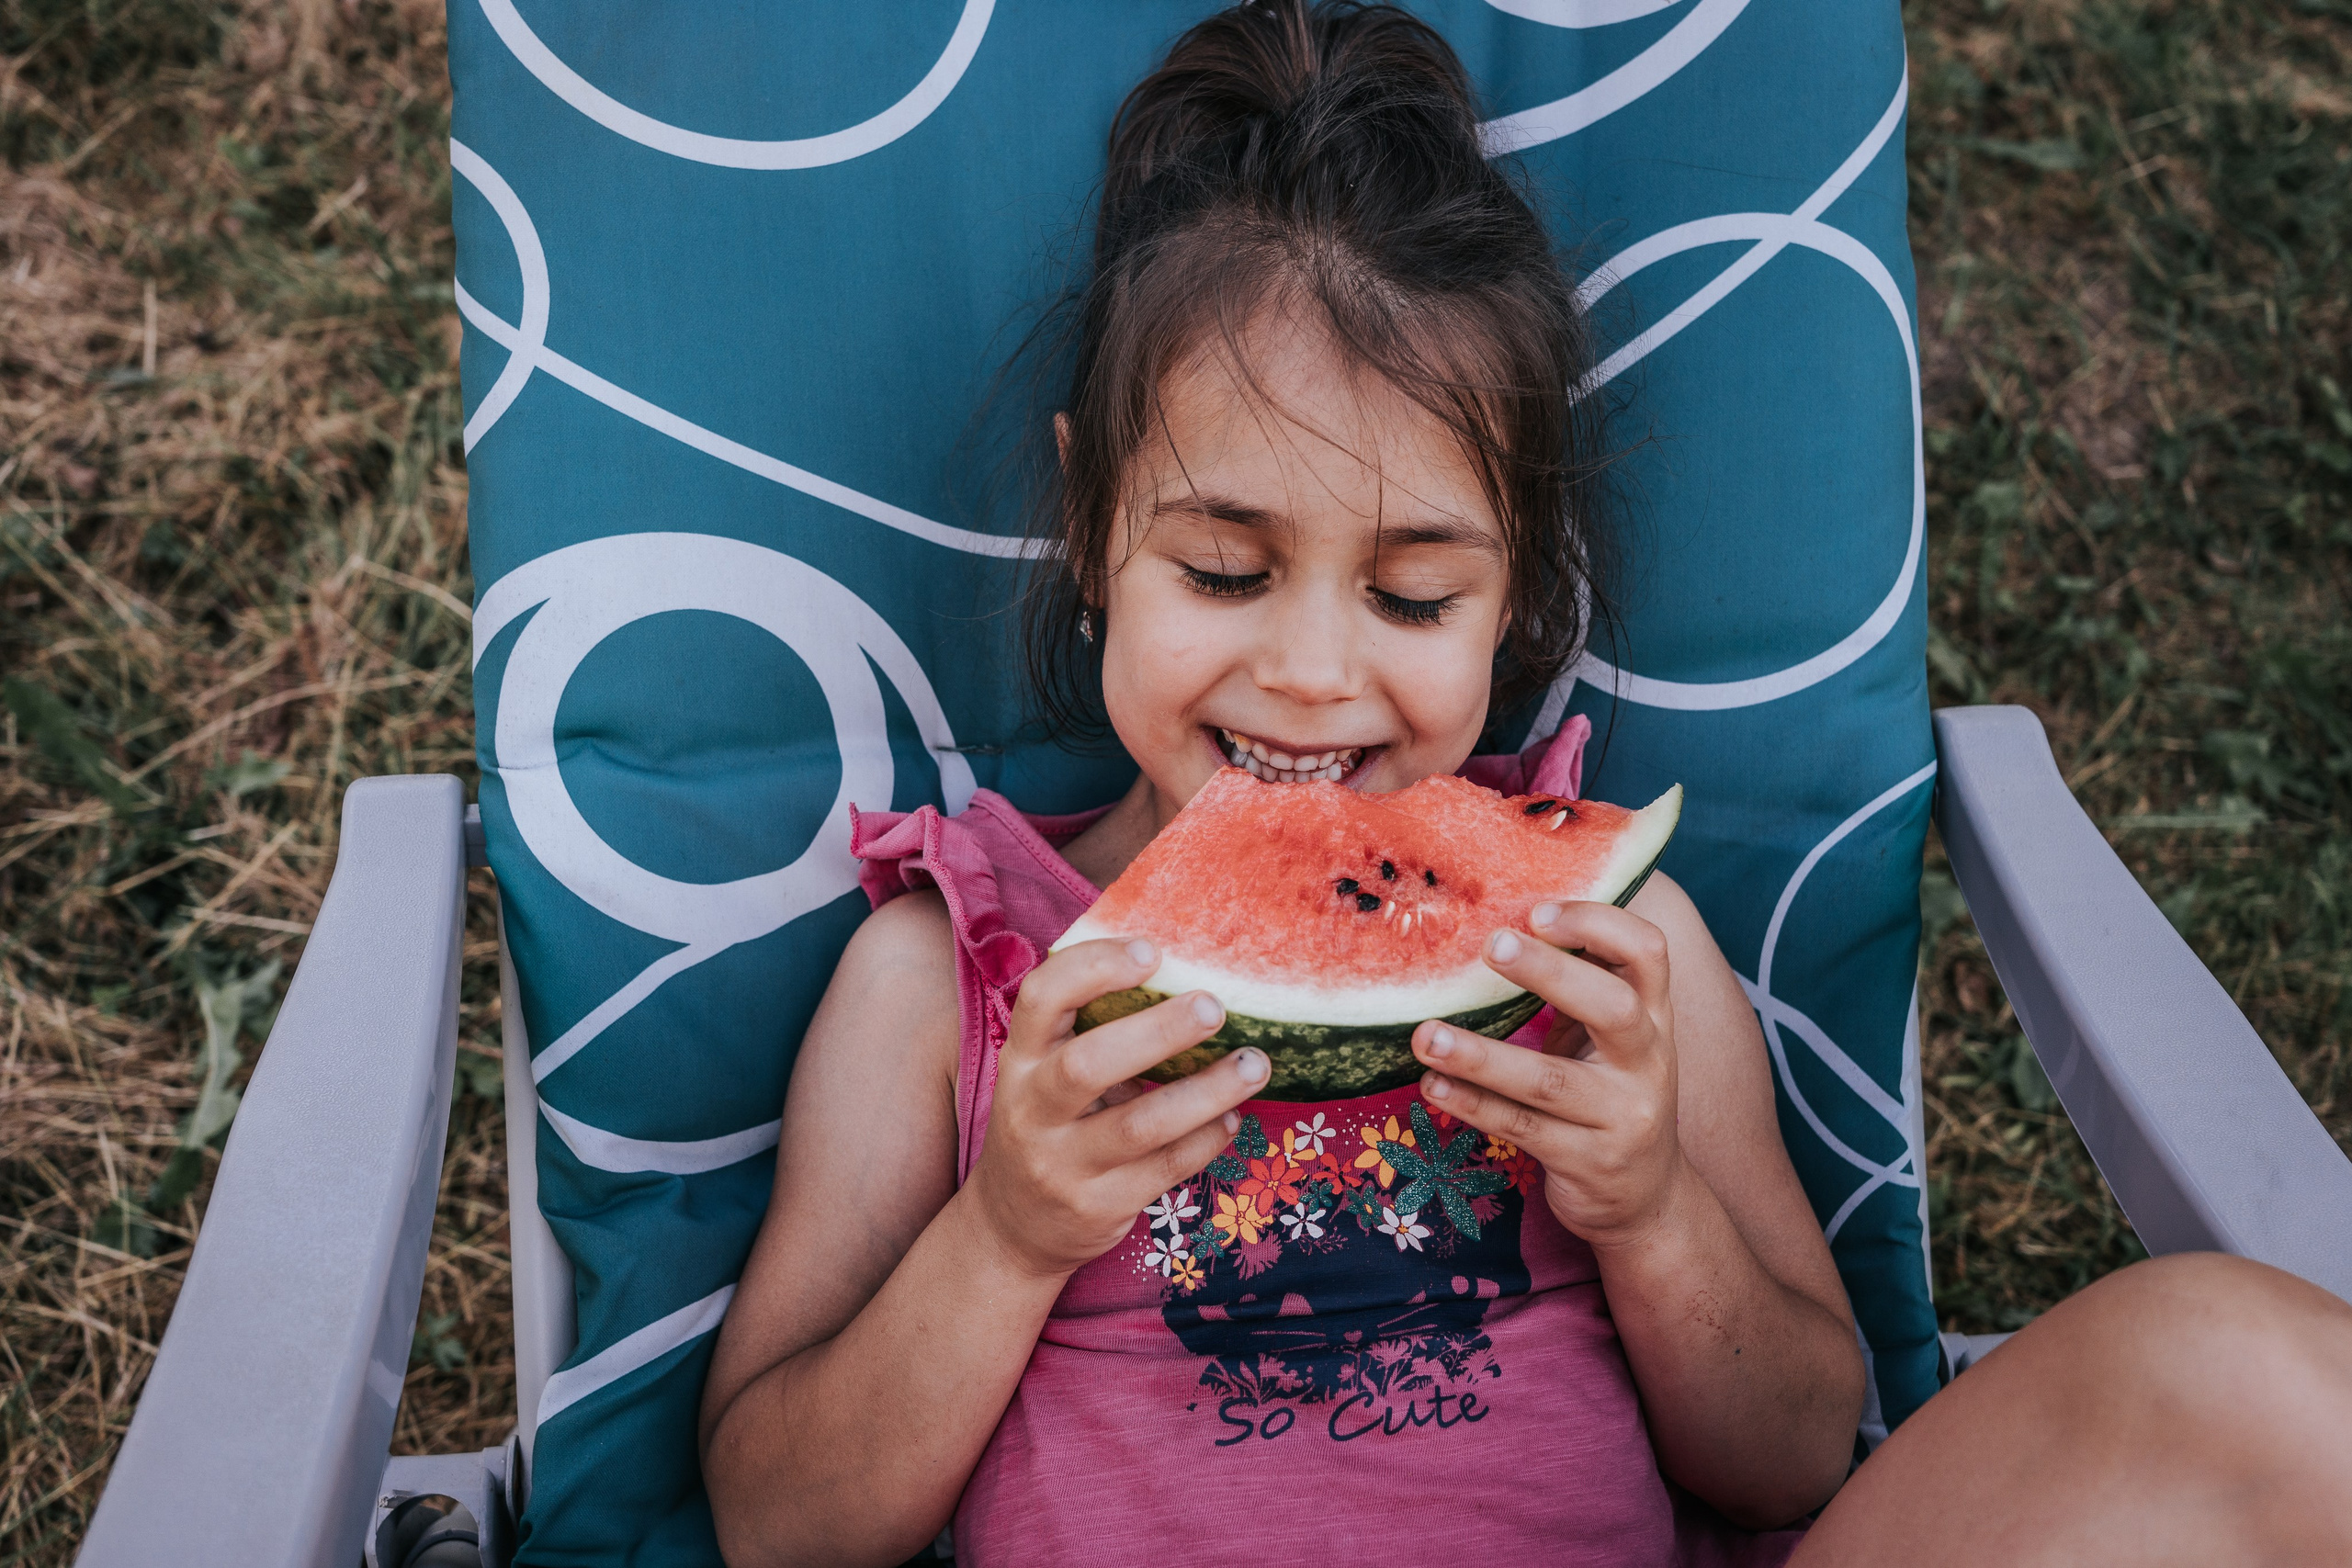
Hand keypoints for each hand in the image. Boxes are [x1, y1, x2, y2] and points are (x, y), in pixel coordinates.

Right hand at [967, 937, 1266, 1279]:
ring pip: (1138, 1125)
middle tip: (1215, 1007)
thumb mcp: (1045, 1074)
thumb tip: (1186, 974)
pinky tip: (1233, 1116)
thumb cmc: (1048, 1126)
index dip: (1093, 967)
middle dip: (1158, 1032)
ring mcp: (1061, 1163)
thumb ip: (1091, 1031)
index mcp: (1021, 1059)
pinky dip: (1205, 1139)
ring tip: (1254, 1064)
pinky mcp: (1096, 1206)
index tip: (1152, 951)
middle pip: (1088, 1064)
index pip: (1041, 997)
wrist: (1012, 1226)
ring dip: (1205, 1091)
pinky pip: (1162, 1169)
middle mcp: (1032, 1109)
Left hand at [1410, 901, 1686, 1250]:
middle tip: (1489, 946)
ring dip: (1482, 1056)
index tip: (1538, 911)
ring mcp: (1623, 1117)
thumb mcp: (1610, 1036)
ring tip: (1426, 1035)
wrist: (1647, 1197)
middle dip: (1550, 973)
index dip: (1599, 923)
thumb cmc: (1608, 1092)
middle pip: (1614, 1007)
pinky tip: (1432, 1084)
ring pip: (1551, 1082)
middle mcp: (1649, 1062)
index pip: (1648, 952)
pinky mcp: (1590, 1163)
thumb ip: (1578, 984)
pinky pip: (1522, 1129)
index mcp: (1654, 1016)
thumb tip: (1498, 916)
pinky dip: (1472, 1104)